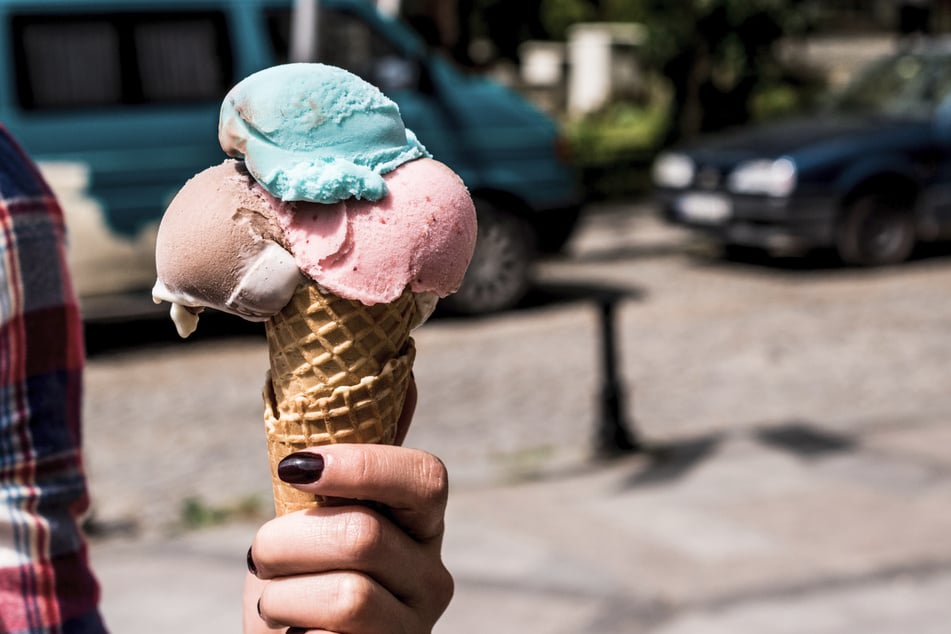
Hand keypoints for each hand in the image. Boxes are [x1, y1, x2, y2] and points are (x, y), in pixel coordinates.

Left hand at [244, 443, 451, 632]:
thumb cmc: (302, 576)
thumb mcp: (321, 513)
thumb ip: (351, 460)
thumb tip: (402, 377)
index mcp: (420, 525)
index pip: (423, 477)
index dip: (361, 464)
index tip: (298, 466)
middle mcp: (431, 576)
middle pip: (364, 535)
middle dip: (287, 541)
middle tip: (264, 551)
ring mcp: (412, 628)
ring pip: (344, 596)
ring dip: (280, 595)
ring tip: (276, 600)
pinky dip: (286, 633)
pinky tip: (293, 633)